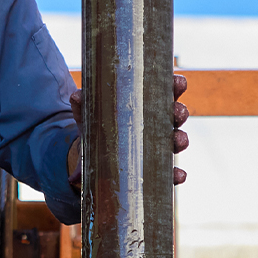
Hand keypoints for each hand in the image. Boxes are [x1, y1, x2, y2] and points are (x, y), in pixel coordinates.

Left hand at [66, 75, 192, 185]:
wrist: (91, 157)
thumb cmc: (96, 128)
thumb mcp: (88, 116)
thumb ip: (83, 106)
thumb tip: (76, 96)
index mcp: (145, 105)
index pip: (165, 91)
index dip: (175, 86)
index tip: (178, 82)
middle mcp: (157, 124)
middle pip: (175, 115)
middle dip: (180, 112)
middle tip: (177, 112)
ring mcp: (159, 147)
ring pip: (177, 140)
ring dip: (181, 139)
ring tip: (178, 141)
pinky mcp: (157, 170)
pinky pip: (171, 172)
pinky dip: (176, 174)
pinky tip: (178, 175)